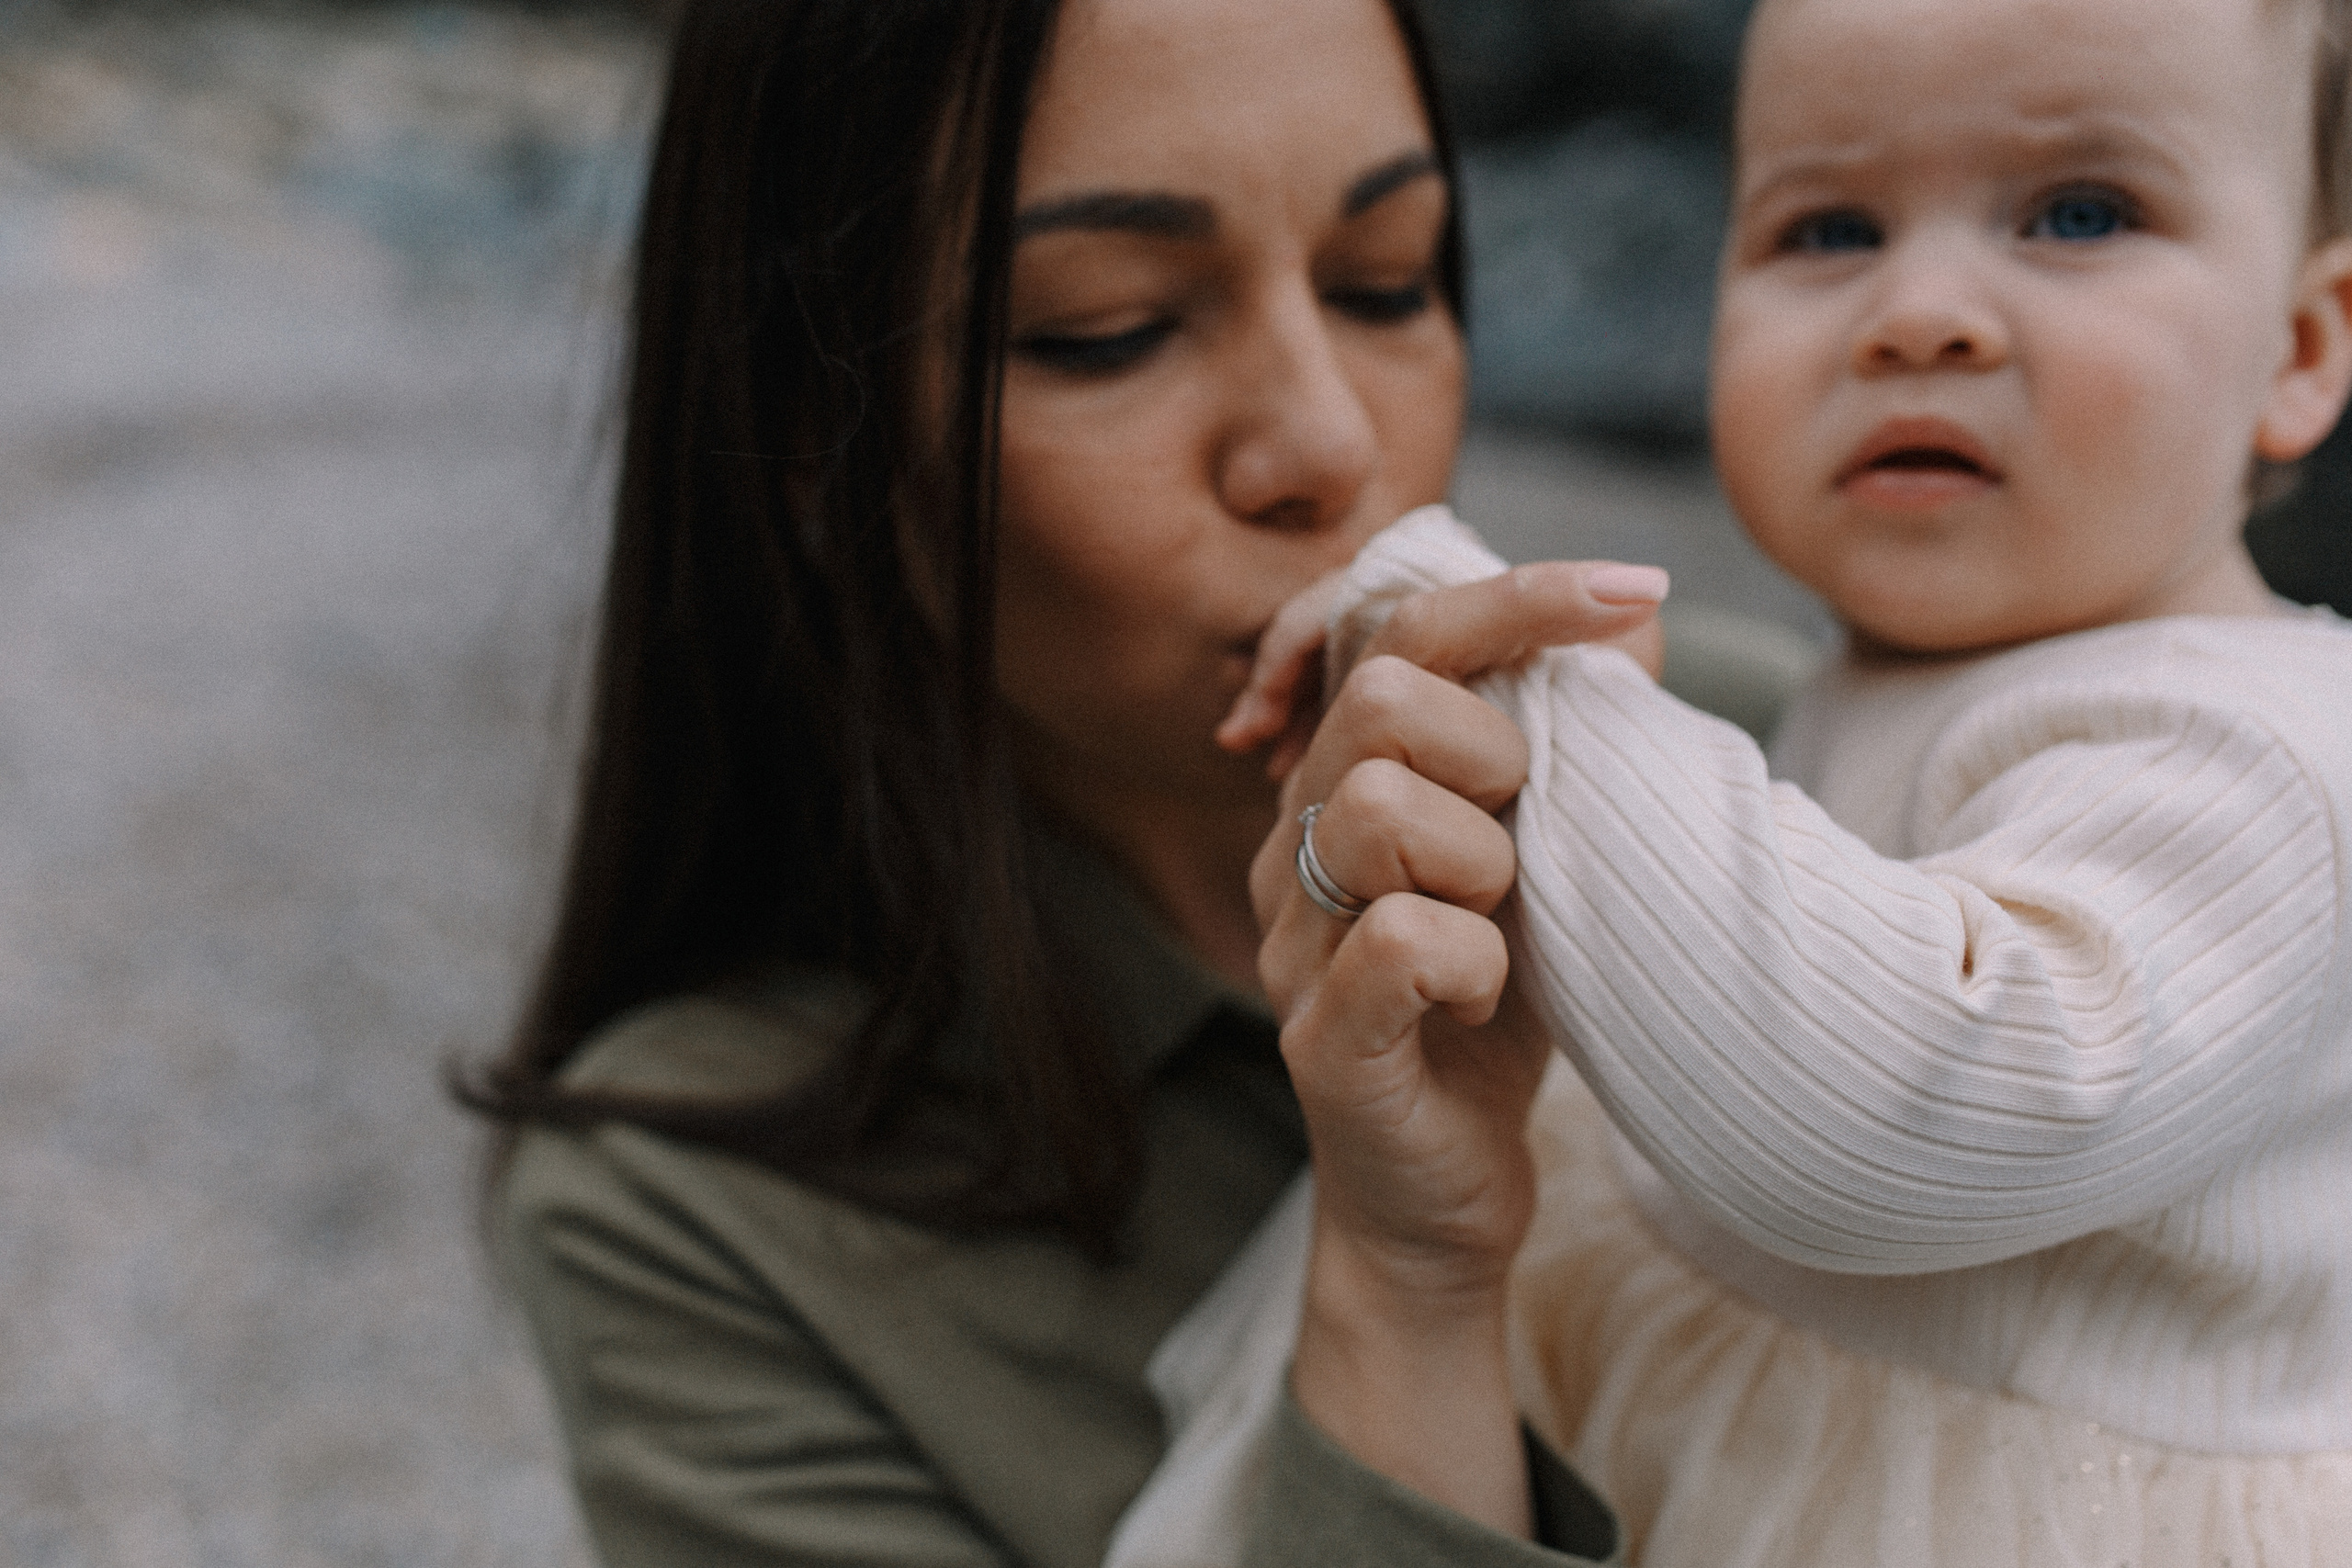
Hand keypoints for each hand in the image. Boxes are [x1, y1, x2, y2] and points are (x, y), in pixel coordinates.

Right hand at [1248, 563, 1664, 1534]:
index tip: (1638, 589)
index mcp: (1348, 784)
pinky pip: (1397, 942)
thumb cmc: (1496, 1020)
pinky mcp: (1322, 1039)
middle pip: (1380, 699)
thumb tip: (1635, 611)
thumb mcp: (1549, 860)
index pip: (1401, 630)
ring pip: (1373, 809)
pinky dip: (1476, 964)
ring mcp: (1295, 942)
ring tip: (1501, 929)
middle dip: (1492, 750)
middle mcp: (1299, 845)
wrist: (1445, 1204)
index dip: (1517, 593)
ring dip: (1484, 862)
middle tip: (1523, 843)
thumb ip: (1573, 740)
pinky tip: (1484, 1002)